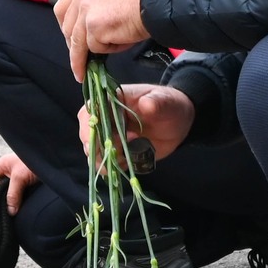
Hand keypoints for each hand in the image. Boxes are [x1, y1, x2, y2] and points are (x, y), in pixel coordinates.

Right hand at [0, 153, 39, 214]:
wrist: (59, 162)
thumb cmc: (37, 161)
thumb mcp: (21, 176)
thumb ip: (13, 194)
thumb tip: (10, 212)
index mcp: (2, 166)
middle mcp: (8, 174)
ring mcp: (17, 182)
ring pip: (6, 196)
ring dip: (4, 206)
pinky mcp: (27, 189)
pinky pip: (17, 199)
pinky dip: (14, 207)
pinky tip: (13, 217)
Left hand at [52, 0, 150, 79]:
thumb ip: (98, 2)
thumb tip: (94, 25)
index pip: (63, 8)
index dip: (66, 26)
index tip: (70, 39)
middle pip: (66, 27)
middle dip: (72, 45)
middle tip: (80, 57)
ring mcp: (86, 12)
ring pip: (78, 43)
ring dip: (81, 59)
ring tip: (84, 72)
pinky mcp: (94, 28)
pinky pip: (97, 48)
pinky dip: (110, 49)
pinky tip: (124, 41)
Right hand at [77, 83, 195, 167]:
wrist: (179, 122)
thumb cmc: (171, 105)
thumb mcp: (167, 102)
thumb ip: (157, 103)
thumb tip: (147, 104)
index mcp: (113, 99)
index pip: (91, 110)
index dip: (90, 126)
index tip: (102, 139)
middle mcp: (107, 117)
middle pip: (88, 132)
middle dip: (98, 146)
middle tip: (121, 149)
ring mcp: (111, 135)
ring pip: (93, 150)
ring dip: (105, 158)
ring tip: (127, 157)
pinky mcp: (117, 151)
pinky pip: (105, 162)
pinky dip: (112, 168)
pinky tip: (127, 164)